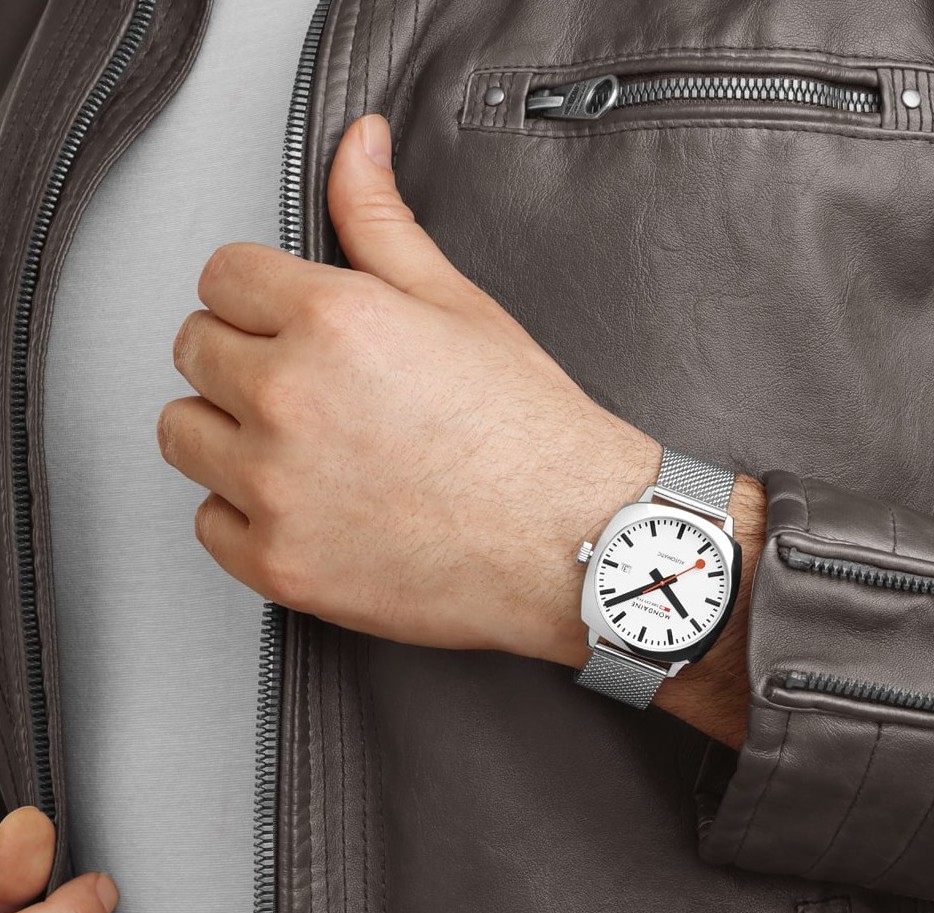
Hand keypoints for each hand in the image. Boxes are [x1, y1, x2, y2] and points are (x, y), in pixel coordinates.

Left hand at [159, 112, 763, 747]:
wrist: (570, 539)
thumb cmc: (529, 433)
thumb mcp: (459, 304)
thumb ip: (382, 221)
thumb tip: (357, 147)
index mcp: (331, 320)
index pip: (221, 275)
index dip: (258, 295)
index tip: (282, 319)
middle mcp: (289, 398)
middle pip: (193, 350)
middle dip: (241, 357)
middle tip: (307, 385)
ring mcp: (277, 488)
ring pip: (182, 435)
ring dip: (226, 433)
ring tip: (300, 446)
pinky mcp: (280, 564)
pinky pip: (209, 524)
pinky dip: (245, 515)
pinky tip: (307, 506)